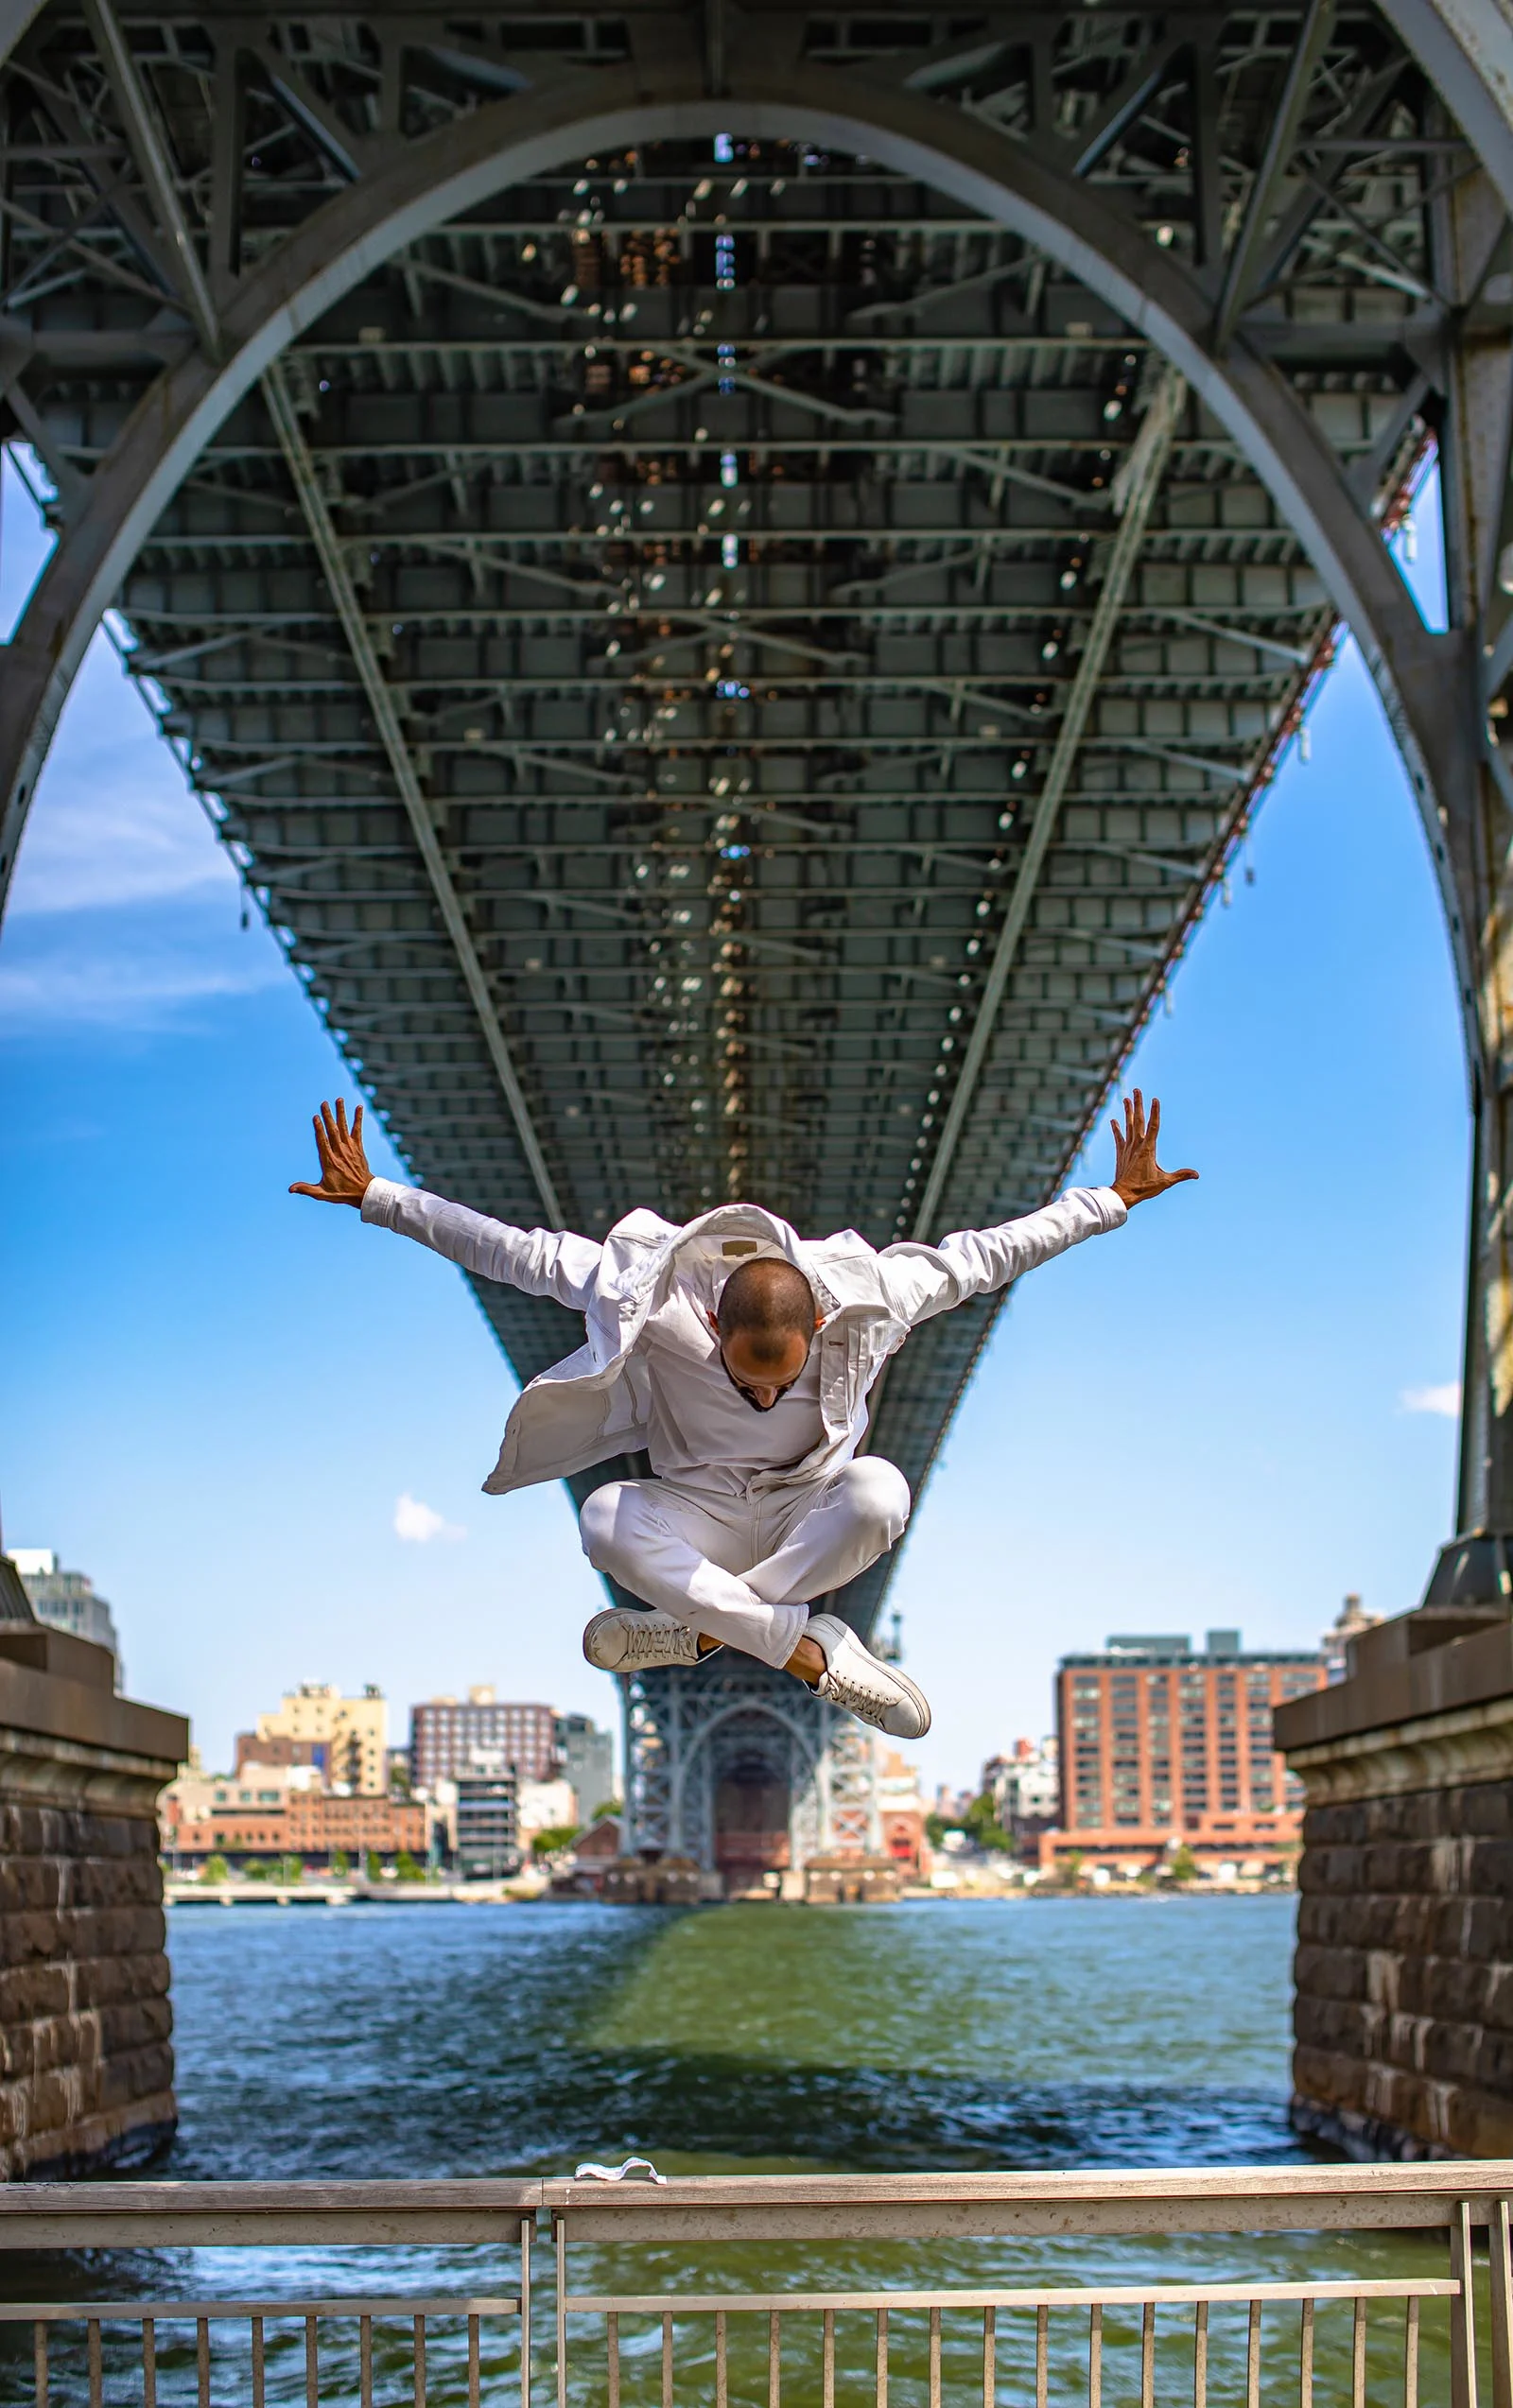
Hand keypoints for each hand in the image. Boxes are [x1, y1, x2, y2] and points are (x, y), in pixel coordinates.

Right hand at [289, 1098, 372, 1207]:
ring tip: (339, 1100)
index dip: (319, 1129)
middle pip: (333, 1131)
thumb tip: (290, 1189)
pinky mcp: (358, 1148)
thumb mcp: (322, 1193)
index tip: (316, 1118)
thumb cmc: (342, 1193)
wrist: (364, 1192)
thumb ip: (306, 1189)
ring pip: (344, 1128)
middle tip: (324, 1103)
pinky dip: (358, 1119)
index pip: (323, 1142)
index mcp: (329, 1161)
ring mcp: (350, 1149)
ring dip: (341, 1113)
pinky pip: (358, 1131)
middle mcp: (340, 1152)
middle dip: (328, 1116)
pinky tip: (359, 1107)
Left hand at [1109, 1089, 1197, 1208]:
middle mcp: (1137, 1145)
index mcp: (1148, 1149)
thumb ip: (1180, 1175)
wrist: (1123, 1195)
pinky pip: (1118, 1138)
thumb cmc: (1144, 1188)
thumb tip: (1197, 1174)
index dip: (1154, 1112)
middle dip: (1138, 1104)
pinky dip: (1116, 1129)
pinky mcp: (1121, 1153)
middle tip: (1137, 1090)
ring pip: (1128, 1126)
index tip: (1155, 1099)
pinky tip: (1113, 1120)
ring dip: (1127, 1112)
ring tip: (1126, 1098)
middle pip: (1138, 1120)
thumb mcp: (1165, 1182)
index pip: (1153, 1127)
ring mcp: (1127, 1148)